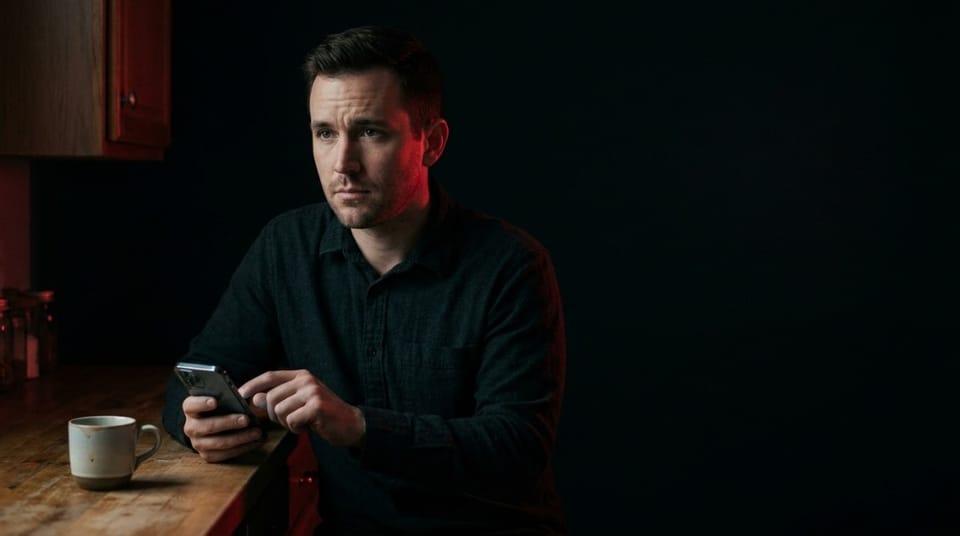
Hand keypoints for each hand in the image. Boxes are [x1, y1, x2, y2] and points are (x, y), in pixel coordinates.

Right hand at [181, 395, 263, 462]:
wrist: (216, 423)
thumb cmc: (222, 407)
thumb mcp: (223, 398)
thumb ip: (229, 396)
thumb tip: (245, 396)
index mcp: (190, 409)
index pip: (191, 405)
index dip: (202, 403)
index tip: (215, 402)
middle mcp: (190, 427)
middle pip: (208, 426)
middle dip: (229, 423)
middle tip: (246, 419)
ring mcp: (197, 443)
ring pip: (218, 442)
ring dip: (240, 438)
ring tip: (256, 432)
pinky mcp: (207, 455)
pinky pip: (224, 455)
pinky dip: (241, 448)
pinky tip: (254, 442)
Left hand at [238, 369, 365, 447]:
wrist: (351, 424)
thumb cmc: (323, 415)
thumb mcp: (299, 403)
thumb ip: (279, 398)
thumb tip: (255, 398)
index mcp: (301, 375)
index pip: (270, 376)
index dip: (253, 384)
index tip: (240, 394)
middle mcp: (306, 380)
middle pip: (271, 397)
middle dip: (273, 415)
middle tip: (289, 421)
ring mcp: (312, 392)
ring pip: (279, 410)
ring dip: (286, 423)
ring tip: (301, 423)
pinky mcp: (316, 407)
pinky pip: (291, 420)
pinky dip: (296, 429)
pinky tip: (308, 427)